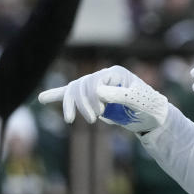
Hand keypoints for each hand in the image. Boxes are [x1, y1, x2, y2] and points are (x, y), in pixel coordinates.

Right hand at [38, 66, 168, 133]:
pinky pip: (71, 94)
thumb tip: (98, 91)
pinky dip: (57, 95)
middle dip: (83, 104)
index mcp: (115, 73)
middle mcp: (103, 77)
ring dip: (71, 104)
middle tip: (94, 120)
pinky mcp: (92, 98)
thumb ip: (120, 95)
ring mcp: (96, 86)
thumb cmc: (149, 106)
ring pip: (74, 90)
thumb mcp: (139, 101)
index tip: (99, 114)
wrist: (152, 117)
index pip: (93, 81)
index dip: (92, 97)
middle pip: (81, 85)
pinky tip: (41, 98)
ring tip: (71, 120)